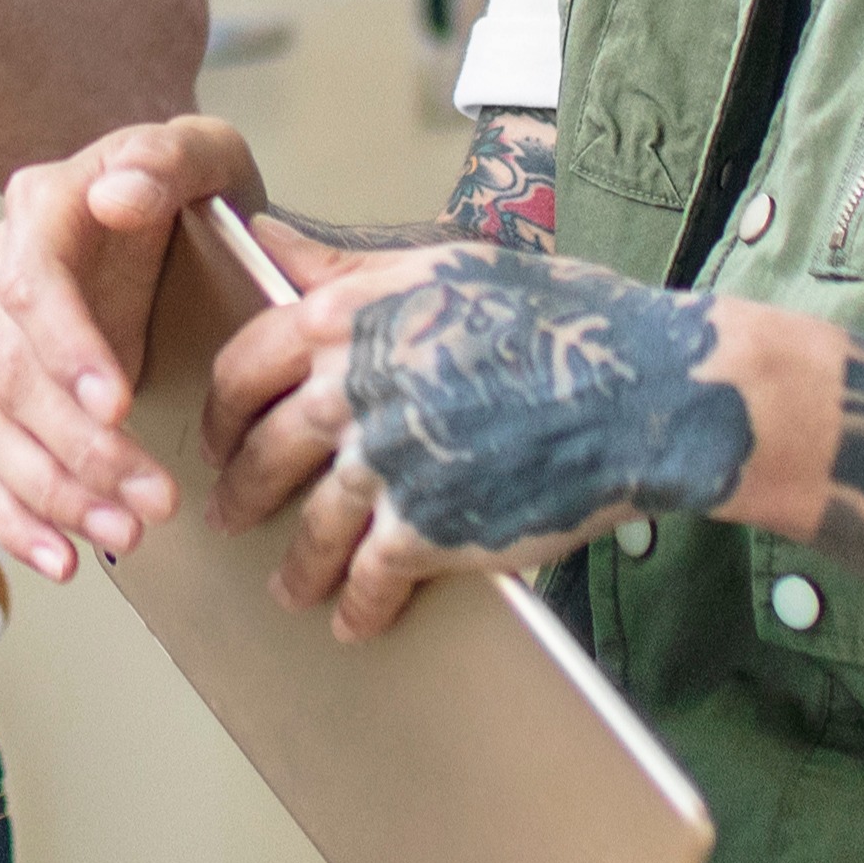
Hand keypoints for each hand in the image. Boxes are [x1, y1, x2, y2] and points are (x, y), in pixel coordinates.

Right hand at [0, 114, 256, 579]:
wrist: (167, 218)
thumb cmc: (191, 189)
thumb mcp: (202, 152)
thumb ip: (165, 159)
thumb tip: (114, 196)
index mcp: (37, 211)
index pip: (31, 287)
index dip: (68, 351)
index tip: (119, 406)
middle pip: (12, 378)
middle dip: (81, 451)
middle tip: (155, 503)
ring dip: (54, 497)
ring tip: (124, 538)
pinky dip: (14, 521)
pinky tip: (60, 559)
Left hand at [211, 234, 644, 640]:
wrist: (643, 391)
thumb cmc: (560, 319)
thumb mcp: (444, 264)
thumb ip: (346, 267)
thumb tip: (270, 239)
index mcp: (348, 318)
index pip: (244, 367)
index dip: (222, 410)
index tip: (219, 436)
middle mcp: (352, 389)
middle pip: (262, 452)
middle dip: (241, 492)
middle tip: (230, 515)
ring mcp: (386, 463)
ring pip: (310, 527)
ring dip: (295, 566)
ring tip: (287, 589)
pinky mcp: (427, 528)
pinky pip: (369, 579)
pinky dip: (357, 607)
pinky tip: (353, 623)